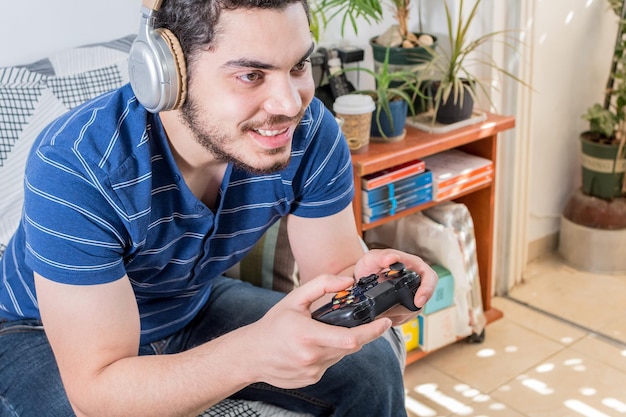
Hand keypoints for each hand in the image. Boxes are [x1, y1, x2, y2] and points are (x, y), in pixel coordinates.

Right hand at [244, 274, 391, 388]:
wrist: (251, 355)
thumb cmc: (273, 325)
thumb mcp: (294, 298)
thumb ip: (322, 284)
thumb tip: (348, 281)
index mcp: (308, 335)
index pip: (350, 338)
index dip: (372, 332)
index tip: (386, 323)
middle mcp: (312, 357)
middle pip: (351, 347)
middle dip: (360, 334)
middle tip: (361, 323)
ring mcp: (313, 371)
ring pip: (341, 355)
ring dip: (341, 344)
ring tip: (323, 332)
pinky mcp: (312, 379)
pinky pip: (330, 364)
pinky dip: (329, 353)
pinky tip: (313, 346)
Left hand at [353, 248, 438, 325]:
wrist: (360, 277)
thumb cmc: (369, 264)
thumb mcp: (372, 258)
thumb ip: (382, 257)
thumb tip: (393, 258)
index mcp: (414, 266)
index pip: (430, 278)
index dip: (427, 290)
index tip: (419, 301)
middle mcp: (416, 281)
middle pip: (422, 299)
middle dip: (407, 308)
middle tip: (391, 311)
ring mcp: (411, 295)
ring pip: (413, 311)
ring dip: (397, 314)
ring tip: (382, 311)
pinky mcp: (405, 307)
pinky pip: (404, 317)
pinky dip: (393, 317)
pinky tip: (383, 313)